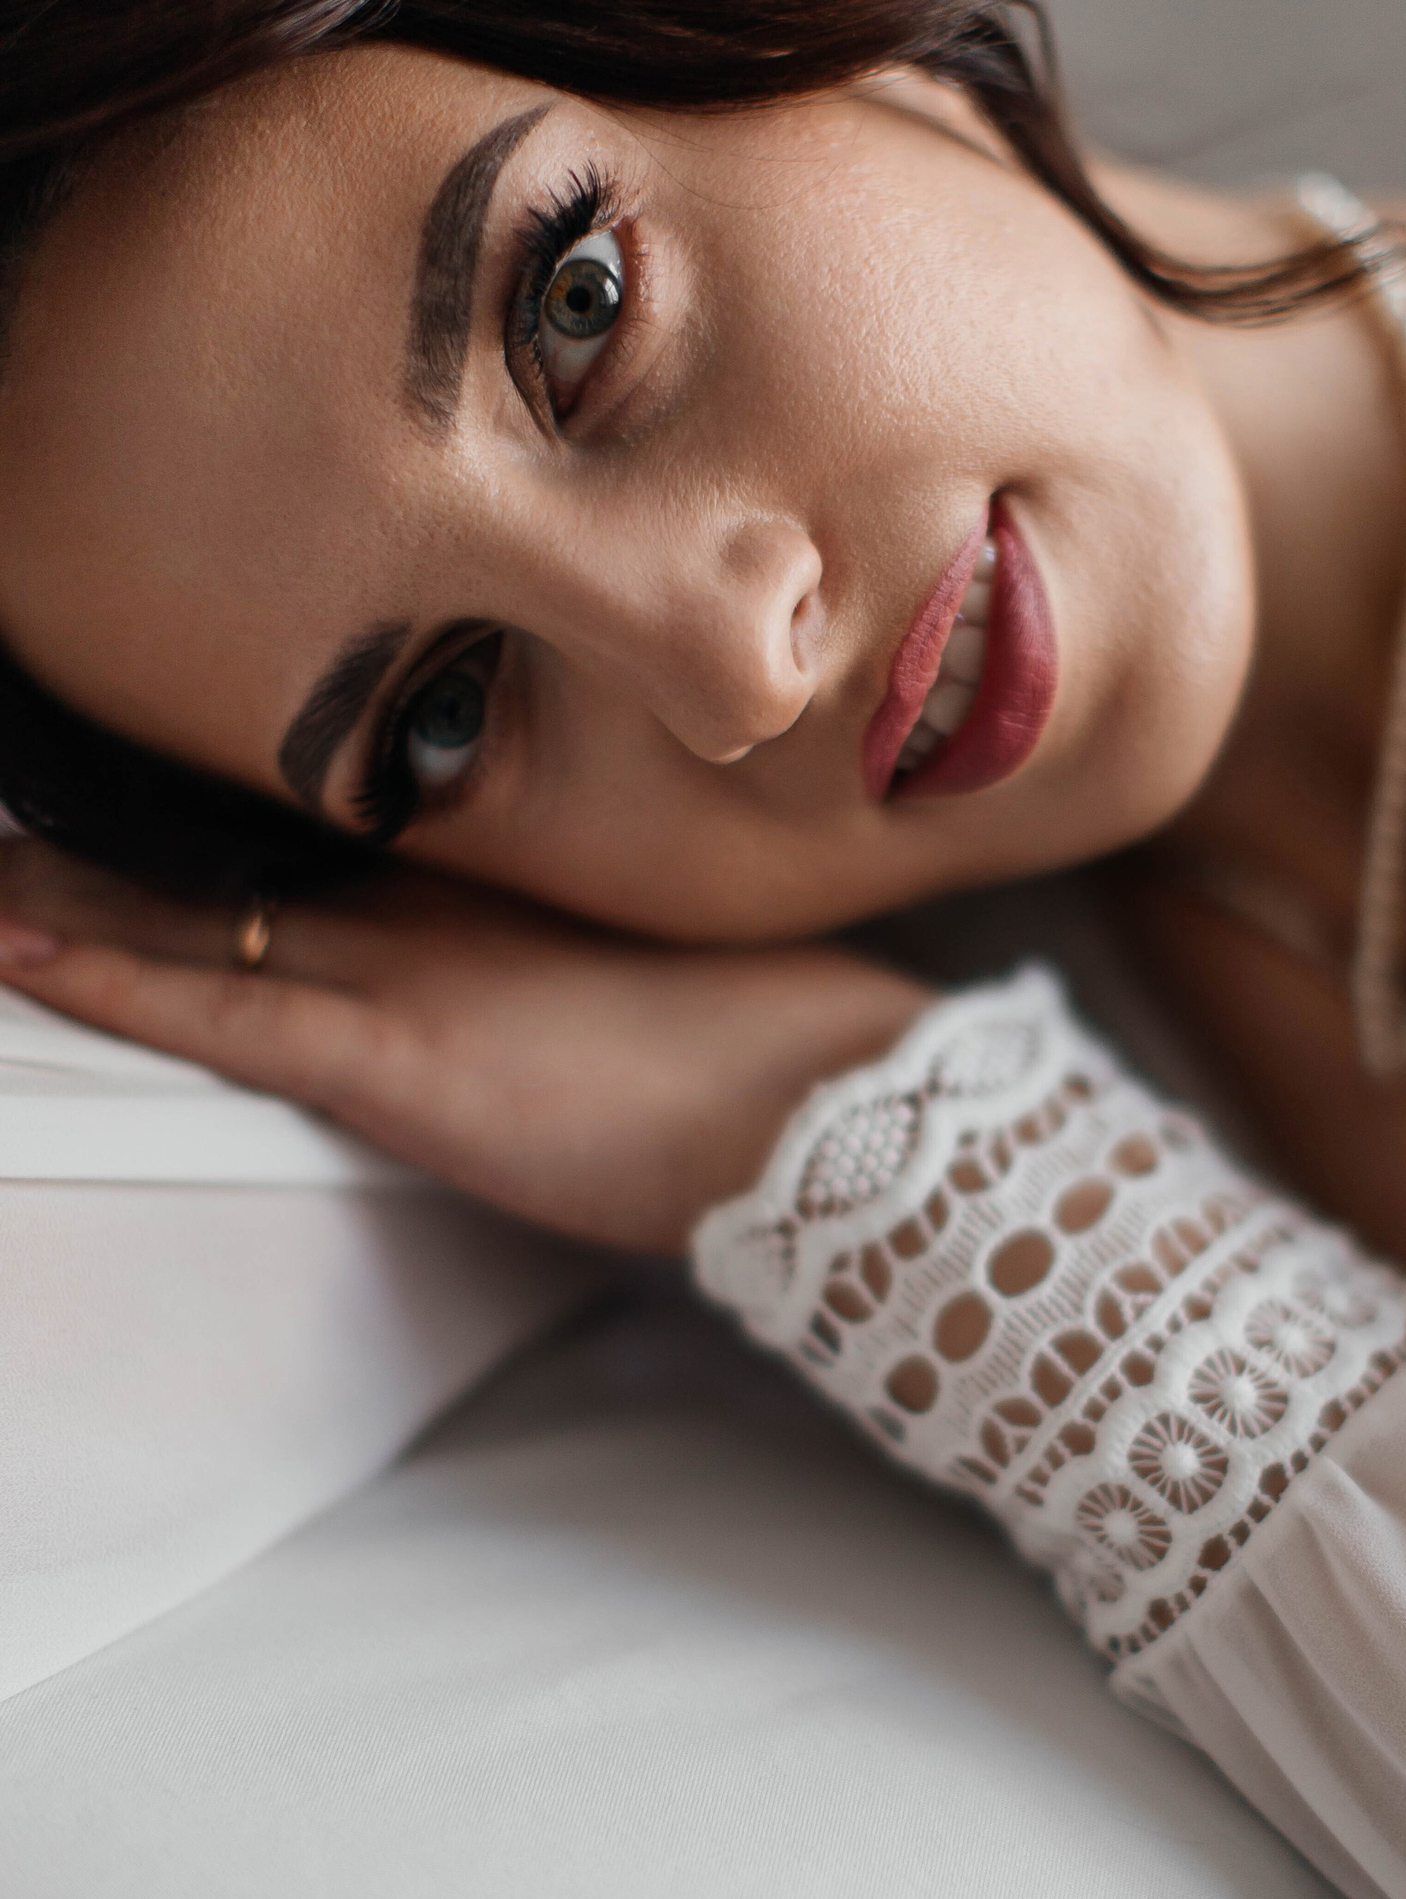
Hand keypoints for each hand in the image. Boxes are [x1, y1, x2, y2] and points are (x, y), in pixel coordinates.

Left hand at [0, 844, 930, 1253]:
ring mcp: (410, 972)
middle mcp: (431, 909)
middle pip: (232, 859)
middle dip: (106, 838)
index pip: (314, 836)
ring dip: (69, 893)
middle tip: (12, 804)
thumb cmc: (775, 1061)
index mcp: (493, 890)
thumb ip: (570, 968)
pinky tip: (17, 946)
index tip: (131, 787)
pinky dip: (112, 976)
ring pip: (198, 915)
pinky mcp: (399, 1057)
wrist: (831, 1111)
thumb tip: (541, 993)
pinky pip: (221, 1008)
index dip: (206, 813)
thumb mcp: (657, 989)